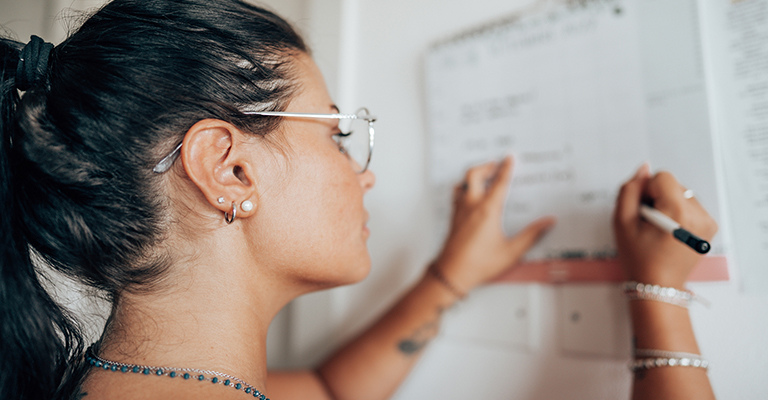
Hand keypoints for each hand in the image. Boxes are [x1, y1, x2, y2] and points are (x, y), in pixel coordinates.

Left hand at [432, 156, 555, 292]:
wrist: (452, 273)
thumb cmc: (479, 264)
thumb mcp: (512, 251)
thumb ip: (531, 235)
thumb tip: (548, 222)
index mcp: (488, 210)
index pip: (499, 182)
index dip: (506, 168)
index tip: (510, 158)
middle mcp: (471, 206)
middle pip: (475, 174)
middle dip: (487, 166)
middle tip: (496, 164)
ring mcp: (459, 210)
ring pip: (462, 182)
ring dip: (473, 175)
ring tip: (483, 175)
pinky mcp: (453, 217)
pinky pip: (456, 194)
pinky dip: (463, 187)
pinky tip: (469, 194)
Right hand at [613, 164, 717, 288]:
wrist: (657, 286)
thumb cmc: (638, 258)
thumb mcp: (622, 222)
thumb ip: (629, 190)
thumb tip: (643, 168)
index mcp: (678, 212)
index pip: (662, 177)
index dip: (646, 191)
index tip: (642, 213)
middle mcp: (699, 215)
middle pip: (673, 184)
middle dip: (657, 197)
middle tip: (648, 223)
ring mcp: (707, 221)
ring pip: (682, 193)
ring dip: (667, 204)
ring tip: (658, 228)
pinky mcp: (710, 227)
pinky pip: (690, 205)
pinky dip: (677, 213)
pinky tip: (669, 231)